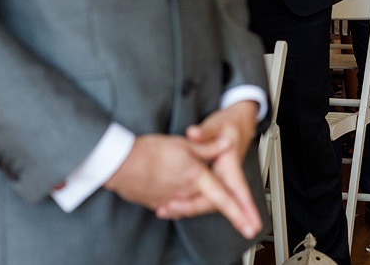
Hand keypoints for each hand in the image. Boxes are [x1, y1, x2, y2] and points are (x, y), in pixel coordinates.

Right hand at [105, 132, 258, 238]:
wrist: (119, 163)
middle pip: (206, 204)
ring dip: (193, 203)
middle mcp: (185, 193)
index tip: (250, 226)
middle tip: (235, 216)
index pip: (223, 198)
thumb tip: (227, 143)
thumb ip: (207, 146)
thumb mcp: (183, 143)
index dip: (239, 213)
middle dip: (218, 207)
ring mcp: (169, 201)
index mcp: (196, 177)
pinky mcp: (156, 204)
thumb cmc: (150, 151)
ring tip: (194, 193)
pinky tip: (174, 194)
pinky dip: (177, 201)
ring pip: (189, 205)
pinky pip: (173, 205)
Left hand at [169, 102, 262, 236]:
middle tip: (171, 209)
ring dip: (188, 207)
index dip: (244, 209)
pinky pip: (201, 196)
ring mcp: (219, 180)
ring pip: (207, 201)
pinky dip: (187, 201)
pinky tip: (170, 203)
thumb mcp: (218, 125)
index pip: (238, 190)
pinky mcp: (211, 180)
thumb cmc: (229, 126)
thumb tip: (194, 133)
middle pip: (216, 201)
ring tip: (165, 209)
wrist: (234, 122)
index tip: (251, 226)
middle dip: (193, 208)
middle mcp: (226, 176)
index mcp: (231, 165)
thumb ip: (205, 132)